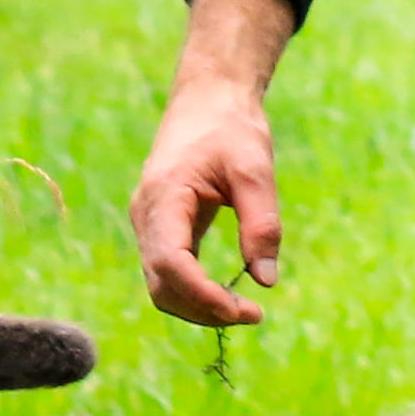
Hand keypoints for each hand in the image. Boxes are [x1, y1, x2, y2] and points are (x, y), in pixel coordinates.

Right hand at [129, 0, 295, 328]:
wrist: (208, 98)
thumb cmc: (232, 128)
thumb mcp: (255, 170)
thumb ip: (262, 223)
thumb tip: (267, 280)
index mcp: (164, 198)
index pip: (170, 263)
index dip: (202, 296)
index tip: (243, 311)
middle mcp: (147, 215)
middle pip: (161, 283)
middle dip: (202, 309)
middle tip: (254, 316)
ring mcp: (149, 222)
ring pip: (161, 283)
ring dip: (197, 306)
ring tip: (245, 312)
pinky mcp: (160, 226)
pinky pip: (169, 270)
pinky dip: (194, 290)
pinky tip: (228, 297)